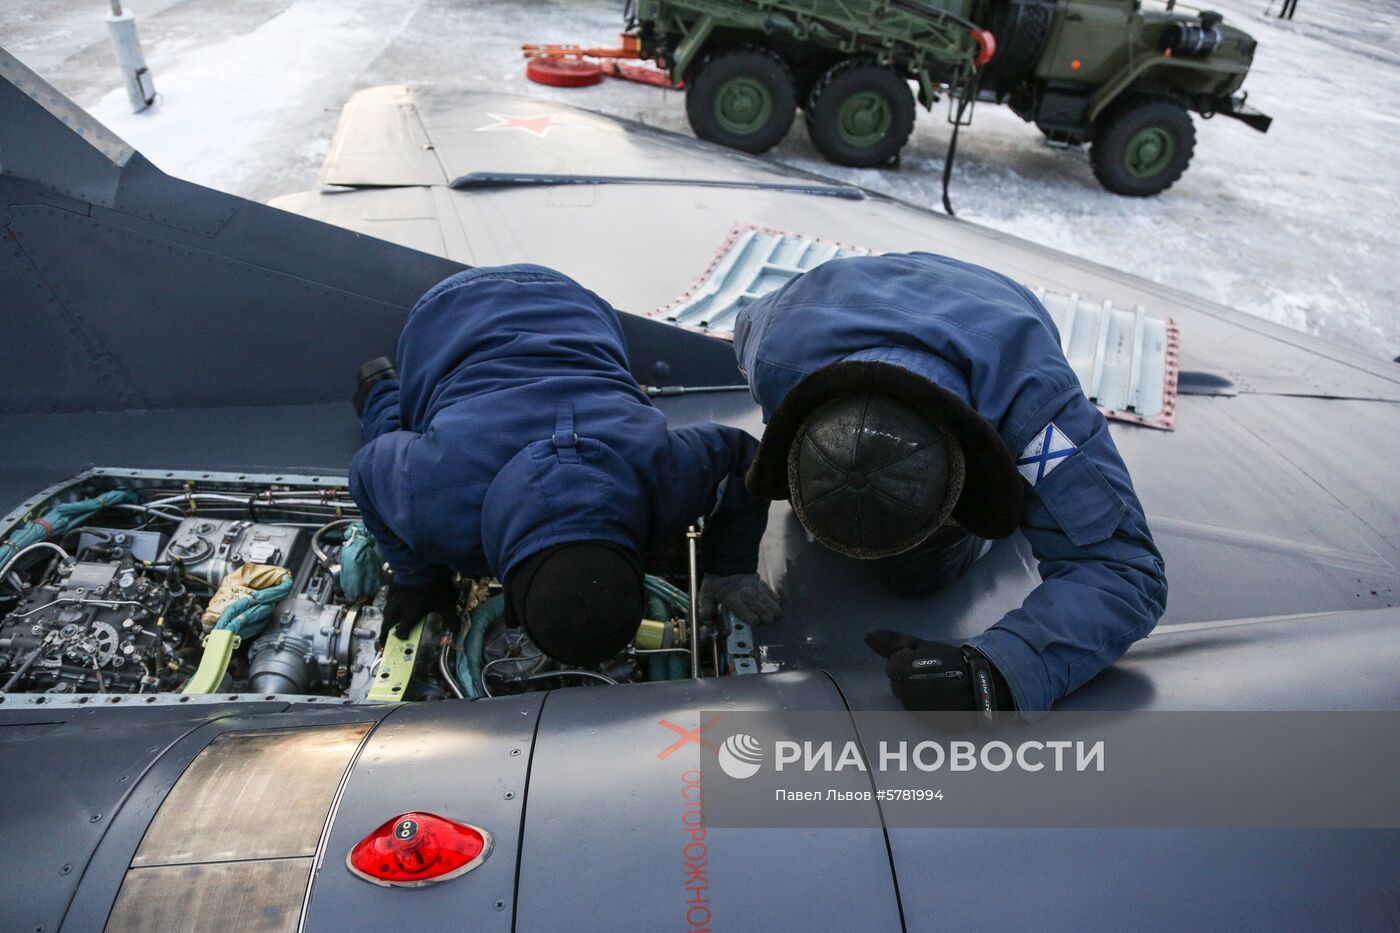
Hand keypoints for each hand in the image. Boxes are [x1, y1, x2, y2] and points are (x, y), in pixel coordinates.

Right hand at [382, 579, 456, 641]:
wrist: (422, 564)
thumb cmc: (435, 587)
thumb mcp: (446, 604)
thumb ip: (450, 618)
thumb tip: (457, 631)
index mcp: (410, 615)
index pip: (400, 632)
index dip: (401, 637)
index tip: (404, 638)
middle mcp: (398, 608)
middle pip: (387, 624)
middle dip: (385, 633)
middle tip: (384, 639)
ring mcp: (394, 597)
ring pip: (386, 612)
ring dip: (387, 620)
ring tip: (389, 623)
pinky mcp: (392, 587)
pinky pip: (388, 599)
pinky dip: (389, 605)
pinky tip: (393, 604)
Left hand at [699, 573, 781, 626]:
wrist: (726, 561)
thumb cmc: (717, 580)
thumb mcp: (707, 594)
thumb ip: (707, 610)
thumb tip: (708, 623)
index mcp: (733, 599)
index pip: (748, 614)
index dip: (753, 621)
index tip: (754, 623)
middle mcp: (746, 594)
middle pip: (762, 609)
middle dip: (767, 618)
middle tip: (769, 622)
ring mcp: (755, 588)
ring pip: (769, 601)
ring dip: (774, 610)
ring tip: (776, 616)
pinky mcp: (760, 583)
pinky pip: (771, 592)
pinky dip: (775, 599)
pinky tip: (776, 604)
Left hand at [864, 629, 1011, 714]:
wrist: (984, 682)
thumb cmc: (949, 661)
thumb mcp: (922, 646)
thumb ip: (893, 641)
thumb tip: (867, 635)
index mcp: (913, 666)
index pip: (892, 667)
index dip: (904, 662)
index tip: (920, 661)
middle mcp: (918, 690)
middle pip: (897, 686)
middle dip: (909, 679)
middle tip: (929, 674)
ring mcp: (928, 709)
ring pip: (908, 702)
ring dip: (916, 694)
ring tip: (936, 686)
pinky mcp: (937, 724)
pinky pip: (921, 716)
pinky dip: (927, 708)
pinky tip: (940, 700)